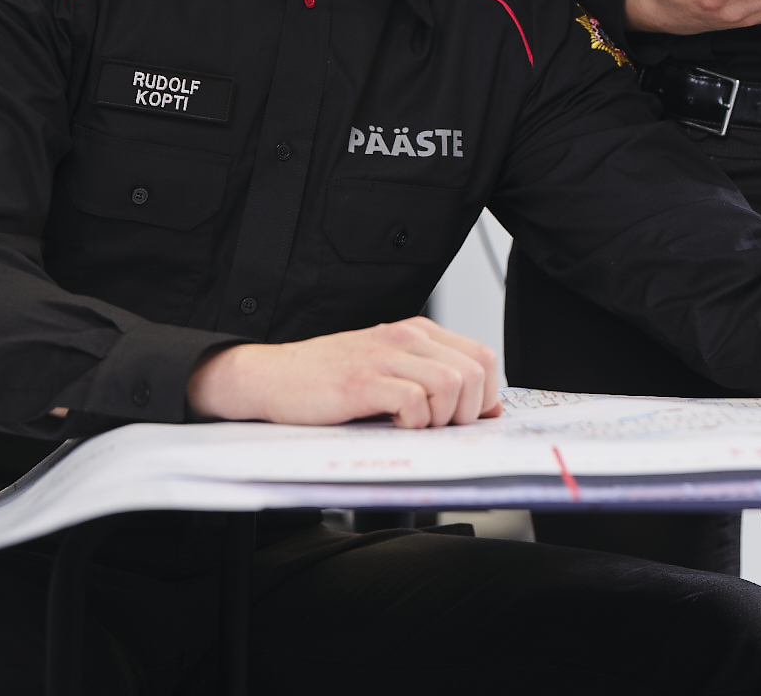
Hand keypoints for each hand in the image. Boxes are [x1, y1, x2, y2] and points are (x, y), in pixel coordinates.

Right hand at [186, 317, 501, 428]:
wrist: (274, 377)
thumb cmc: (330, 379)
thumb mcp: (390, 370)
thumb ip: (434, 380)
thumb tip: (486, 409)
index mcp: (417, 333)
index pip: (483, 357)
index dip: (486, 395)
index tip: (468, 419)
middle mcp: (406, 338)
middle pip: (475, 372)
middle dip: (468, 411)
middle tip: (439, 428)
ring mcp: (384, 357)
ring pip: (451, 384)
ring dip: (442, 418)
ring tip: (415, 426)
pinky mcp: (363, 381)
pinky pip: (414, 401)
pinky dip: (414, 422)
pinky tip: (394, 425)